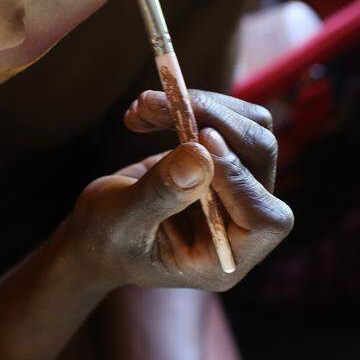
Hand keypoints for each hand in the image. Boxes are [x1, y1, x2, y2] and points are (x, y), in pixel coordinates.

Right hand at [122, 88, 293, 291]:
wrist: (95, 233)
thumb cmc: (105, 242)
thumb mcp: (123, 222)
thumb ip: (162, 193)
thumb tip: (202, 154)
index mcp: (224, 257)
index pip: (264, 219)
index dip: (239, 177)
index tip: (200, 141)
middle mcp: (240, 221)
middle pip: (260, 158)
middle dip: (214, 121)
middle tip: (163, 102)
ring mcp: (234, 188)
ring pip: (249, 129)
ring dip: (202, 106)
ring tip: (145, 105)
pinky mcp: (218, 160)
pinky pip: (225, 120)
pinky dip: (188, 106)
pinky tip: (146, 112)